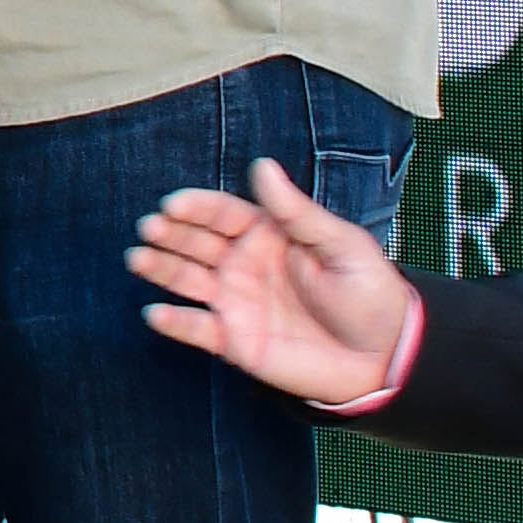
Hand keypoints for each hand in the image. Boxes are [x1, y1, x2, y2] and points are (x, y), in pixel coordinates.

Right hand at [130, 157, 414, 402]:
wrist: (384, 357)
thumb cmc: (369, 295)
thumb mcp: (343, 246)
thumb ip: (298, 212)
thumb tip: (262, 165)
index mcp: (266, 235)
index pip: (222, 213)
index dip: (197, 207)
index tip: (174, 204)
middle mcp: (242, 264)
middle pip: (195, 242)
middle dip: (170, 233)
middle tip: (151, 228)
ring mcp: (234, 301)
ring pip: (186, 280)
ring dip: (160, 269)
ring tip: (138, 260)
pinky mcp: (234, 341)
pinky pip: (197, 329)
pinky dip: (174, 322)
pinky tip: (156, 313)